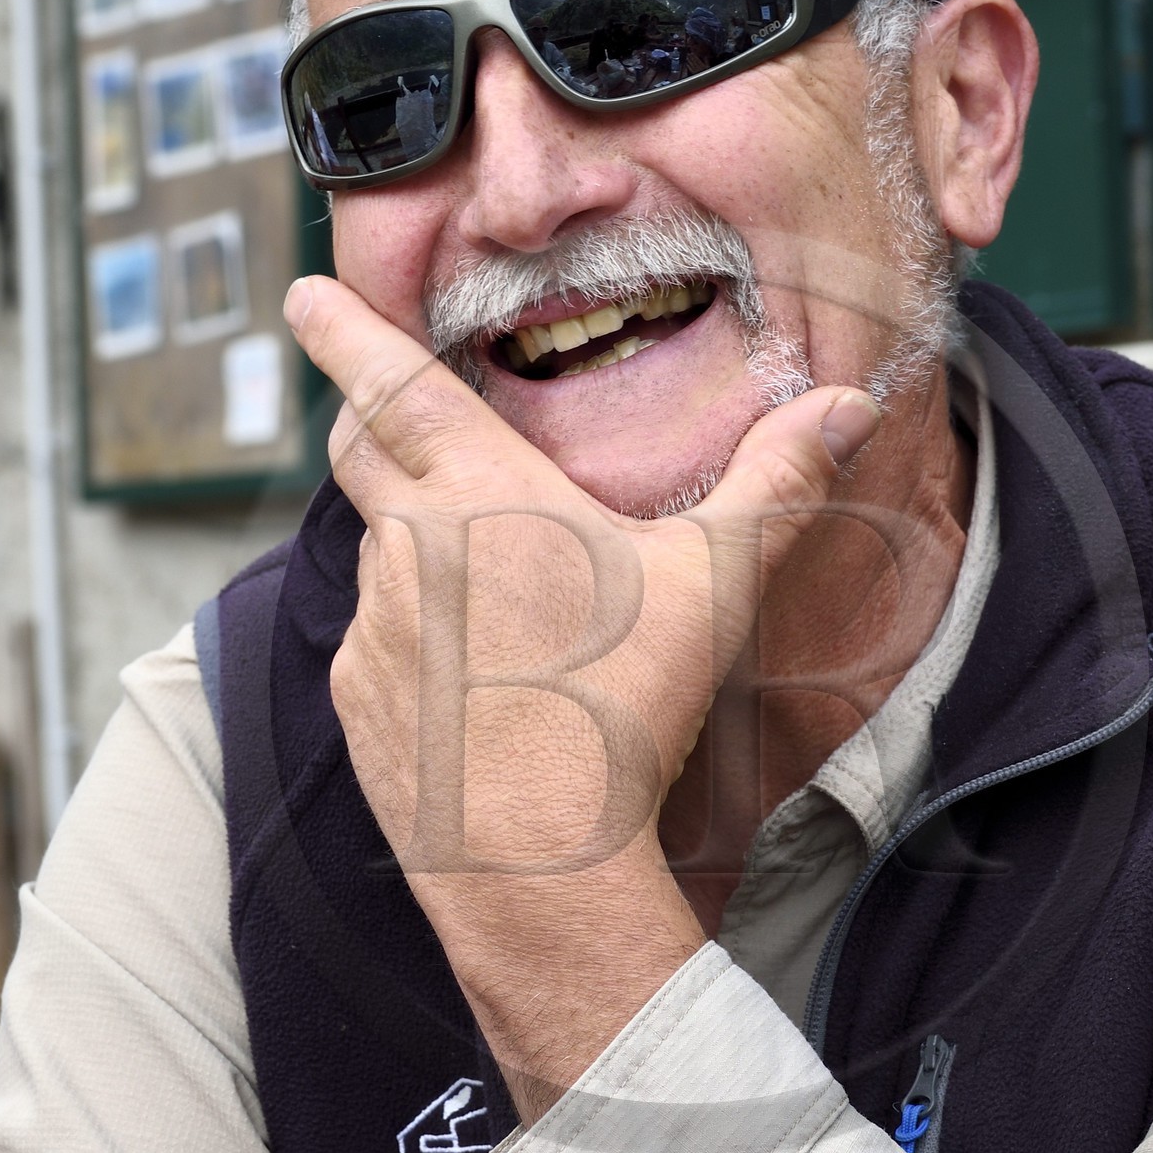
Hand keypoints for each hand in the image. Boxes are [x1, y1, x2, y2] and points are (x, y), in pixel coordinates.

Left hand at [285, 272, 879, 1108]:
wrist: (538, 863)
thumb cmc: (625, 712)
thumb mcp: (715, 588)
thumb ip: (775, 484)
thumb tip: (848, 406)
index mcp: (483, 494)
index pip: (387, 382)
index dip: (344, 328)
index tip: (304, 289)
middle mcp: (409, 546)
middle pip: (357, 449)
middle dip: (362, 412)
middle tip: (378, 399)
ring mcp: (373, 626)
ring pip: (380, 551)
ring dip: (414, 542)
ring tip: (485, 583)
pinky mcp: (359, 697)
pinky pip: (378, 639)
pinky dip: (414, 633)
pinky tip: (475, 673)